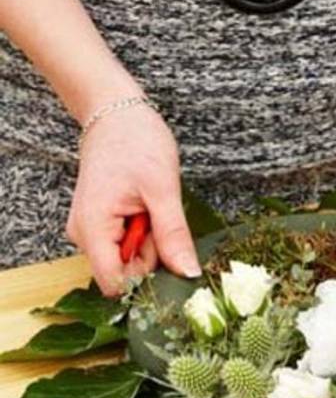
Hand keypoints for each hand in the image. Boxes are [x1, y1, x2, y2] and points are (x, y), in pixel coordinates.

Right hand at [67, 104, 199, 295]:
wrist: (117, 114)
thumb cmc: (137, 143)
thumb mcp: (163, 190)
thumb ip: (173, 236)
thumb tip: (189, 274)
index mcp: (93, 228)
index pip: (116, 283)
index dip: (147, 280)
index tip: (169, 253)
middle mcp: (85, 236)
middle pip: (126, 272)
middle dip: (152, 254)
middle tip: (159, 216)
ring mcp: (92, 231)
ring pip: (130, 259)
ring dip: (150, 241)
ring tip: (152, 207)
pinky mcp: (102, 226)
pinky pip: (128, 245)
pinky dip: (145, 232)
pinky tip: (147, 209)